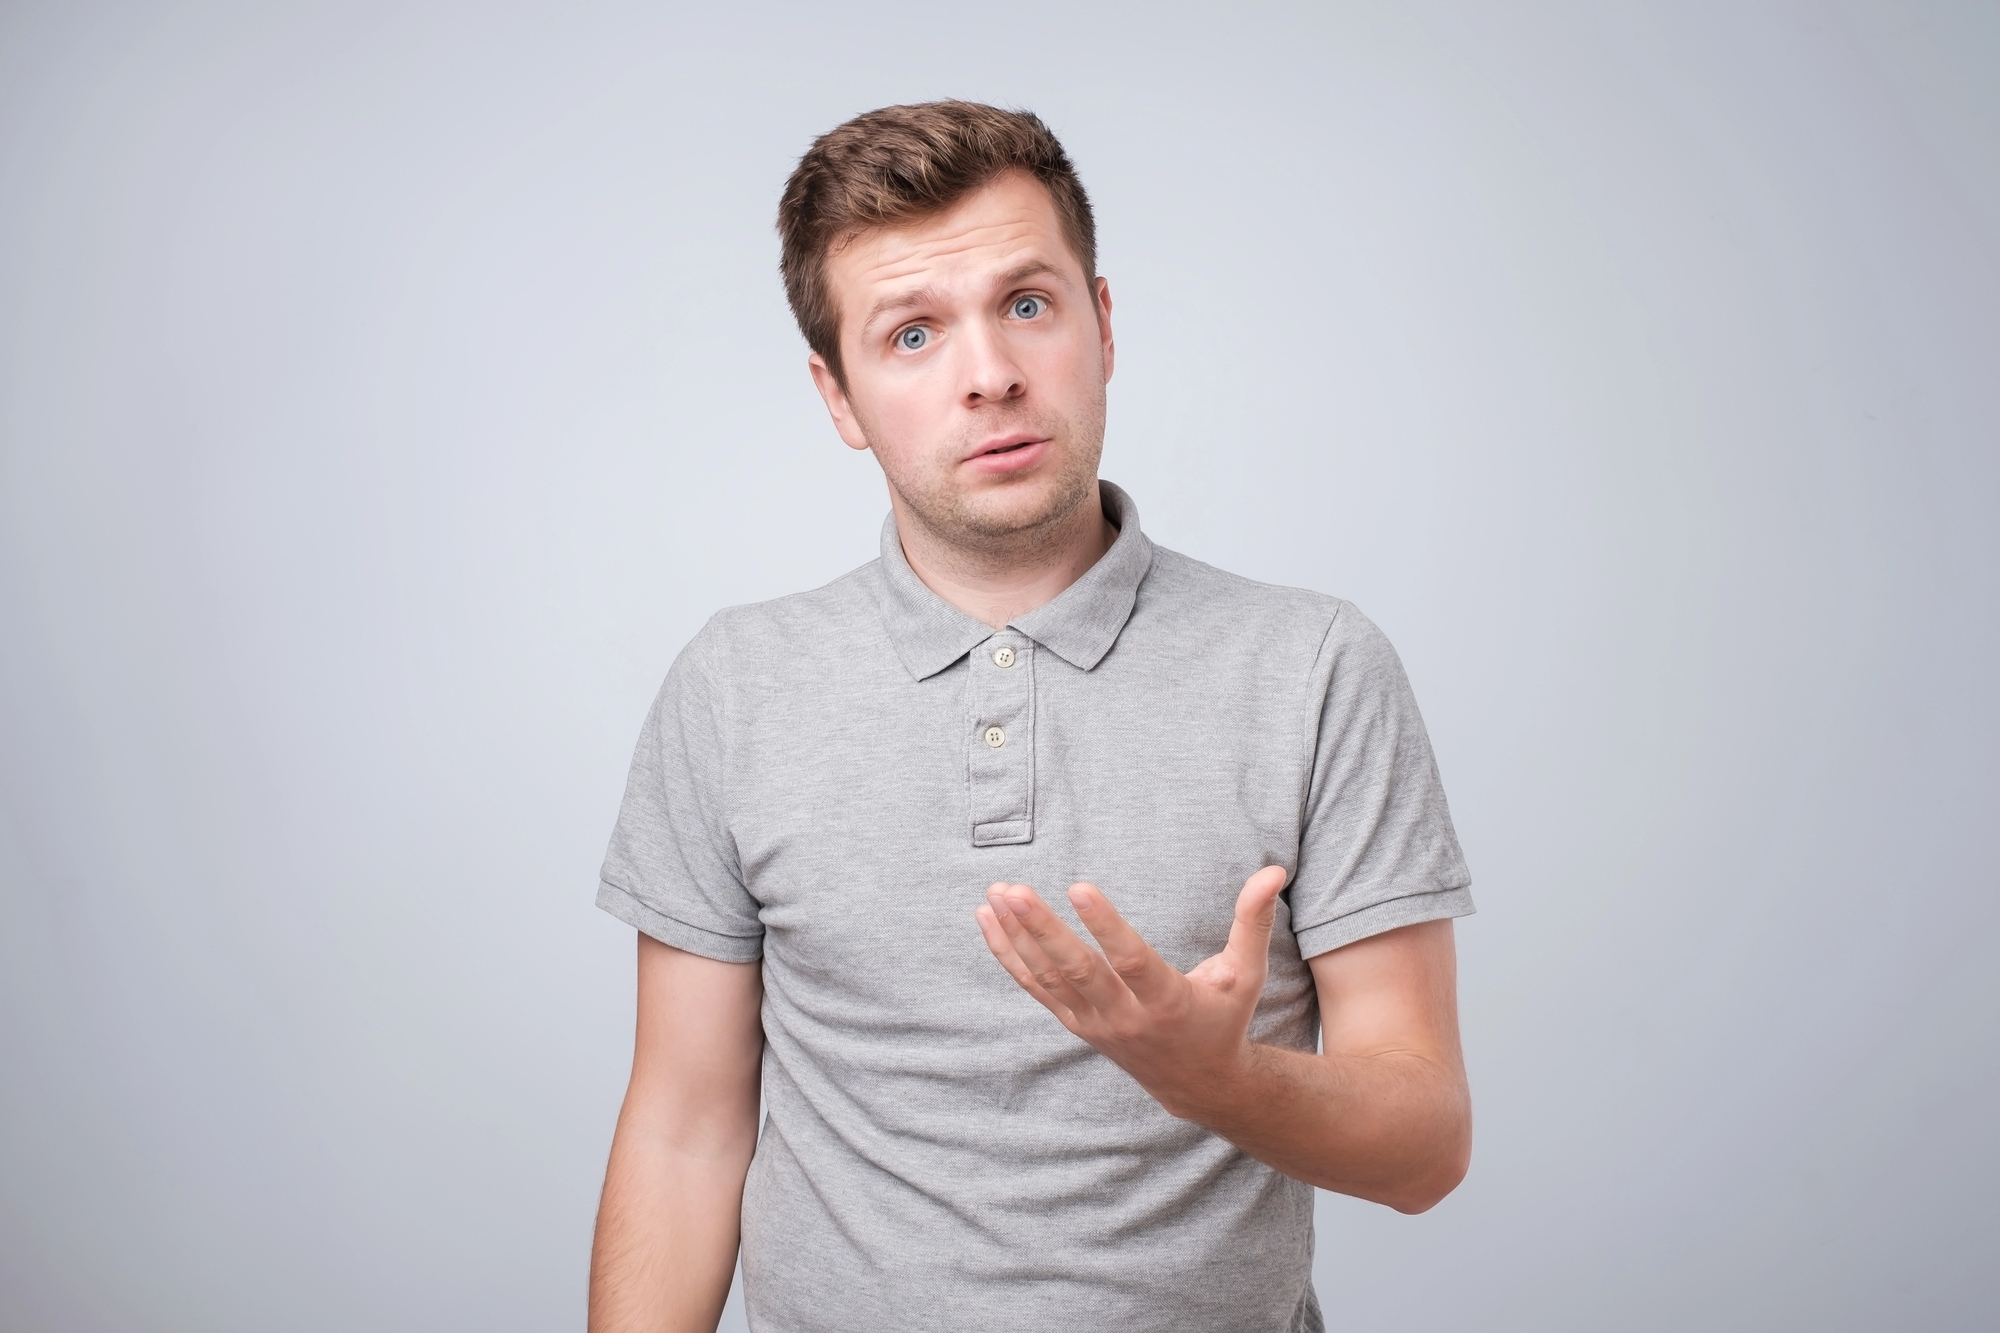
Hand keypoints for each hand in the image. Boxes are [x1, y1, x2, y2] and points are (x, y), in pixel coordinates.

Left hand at [973, 867, 1289, 1120]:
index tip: (1079, 887)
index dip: (1105, 926)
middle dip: (1042, 929)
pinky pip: (1034, 987)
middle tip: (1015, 889)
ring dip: (1017, 936)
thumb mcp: (1245, 974)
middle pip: (1076, 970)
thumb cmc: (1224, 1018)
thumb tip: (1274, 871)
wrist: (1197, 1083)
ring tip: (995, 893)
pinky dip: (1008, 955)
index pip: (1130, 961)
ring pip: (1047, 978)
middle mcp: (1124, 1017)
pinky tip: (987, 919)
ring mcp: (1094, 1023)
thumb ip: (1253, 921)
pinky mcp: (1075, 1023)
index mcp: (1167, 1002)